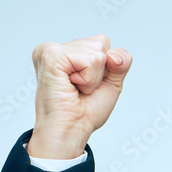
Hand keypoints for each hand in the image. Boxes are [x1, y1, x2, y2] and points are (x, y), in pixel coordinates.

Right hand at [27, 34, 131, 158]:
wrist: (72, 129)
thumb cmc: (86, 112)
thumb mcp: (112, 83)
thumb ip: (121, 62)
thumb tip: (113, 56)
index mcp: (68, 52)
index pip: (103, 42)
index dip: (107, 67)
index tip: (88, 86)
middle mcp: (57, 47)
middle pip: (102, 43)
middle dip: (100, 72)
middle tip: (81, 89)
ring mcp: (51, 49)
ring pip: (97, 52)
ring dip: (93, 78)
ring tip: (76, 88)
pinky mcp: (50, 54)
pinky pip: (90, 59)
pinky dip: (88, 79)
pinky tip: (71, 86)